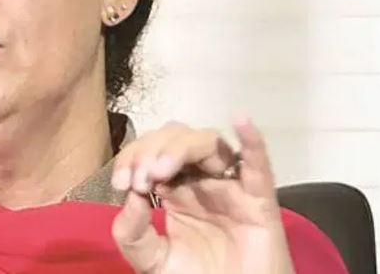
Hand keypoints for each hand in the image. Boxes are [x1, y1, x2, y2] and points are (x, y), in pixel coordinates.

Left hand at [110, 119, 294, 273]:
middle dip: (152, 150)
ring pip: (209, 143)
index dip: (132, 158)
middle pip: (176, 137)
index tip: (120, 183)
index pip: (149, 151)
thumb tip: (131, 196)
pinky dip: (252, 141)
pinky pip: (258, 165)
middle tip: (141, 178)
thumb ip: (132, 232)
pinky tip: (241, 121)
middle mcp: (200, 178)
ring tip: (162, 170)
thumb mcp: (151, 258)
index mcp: (173, 186)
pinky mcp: (259, 200)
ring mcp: (230, 185)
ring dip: (181, 148)